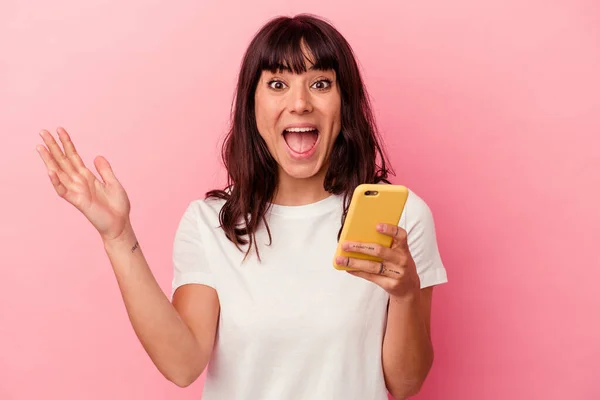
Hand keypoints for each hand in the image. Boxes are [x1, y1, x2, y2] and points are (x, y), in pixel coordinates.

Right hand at [36, 127, 131, 241]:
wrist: (120, 224)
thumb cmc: (117, 206)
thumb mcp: (113, 183)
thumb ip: (104, 170)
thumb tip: (97, 156)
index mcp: (87, 176)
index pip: (73, 156)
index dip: (67, 143)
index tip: (60, 129)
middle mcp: (79, 182)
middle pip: (63, 161)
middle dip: (53, 147)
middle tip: (43, 132)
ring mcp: (77, 191)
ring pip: (59, 173)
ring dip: (49, 161)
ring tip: (40, 147)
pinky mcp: (78, 201)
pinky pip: (64, 191)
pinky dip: (56, 181)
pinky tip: (51, 171)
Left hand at [335, 223, 420, 298]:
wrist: (409, 287)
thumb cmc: (398, 264)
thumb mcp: (398, 253)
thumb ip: (385, 244)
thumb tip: (359, 236)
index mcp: (403, 248)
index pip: (400, 235)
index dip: (390, 230)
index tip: (377, 226)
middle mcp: (402, 260)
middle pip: (379, 251)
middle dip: (360, 247)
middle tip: (345, 245)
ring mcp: (396, 273)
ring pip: (372, 266)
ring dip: (354, 262)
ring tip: (340, 260)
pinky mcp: (390, 284)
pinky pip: (371, 277)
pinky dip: (357, 272)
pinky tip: (348, 268)